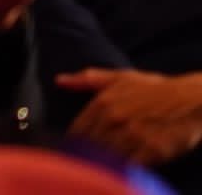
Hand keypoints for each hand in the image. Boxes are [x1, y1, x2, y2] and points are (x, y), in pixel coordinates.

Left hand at [58, 69, 201, 164]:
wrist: (192, 100)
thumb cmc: (156, 89)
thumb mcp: (121, 78)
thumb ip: (88, 80)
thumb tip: (59, 80)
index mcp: (103, 102)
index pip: (78, 130)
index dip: (75, 142)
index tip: (73, 150)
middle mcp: (115, 119)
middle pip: (90, 145)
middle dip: (87, 154)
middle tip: (85, 162)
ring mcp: (133, 135)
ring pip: (108, 156)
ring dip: (104, 163)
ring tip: (103, 167)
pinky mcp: (152, 151)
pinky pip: (130, 166)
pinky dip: (124, 170)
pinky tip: (123, 170)